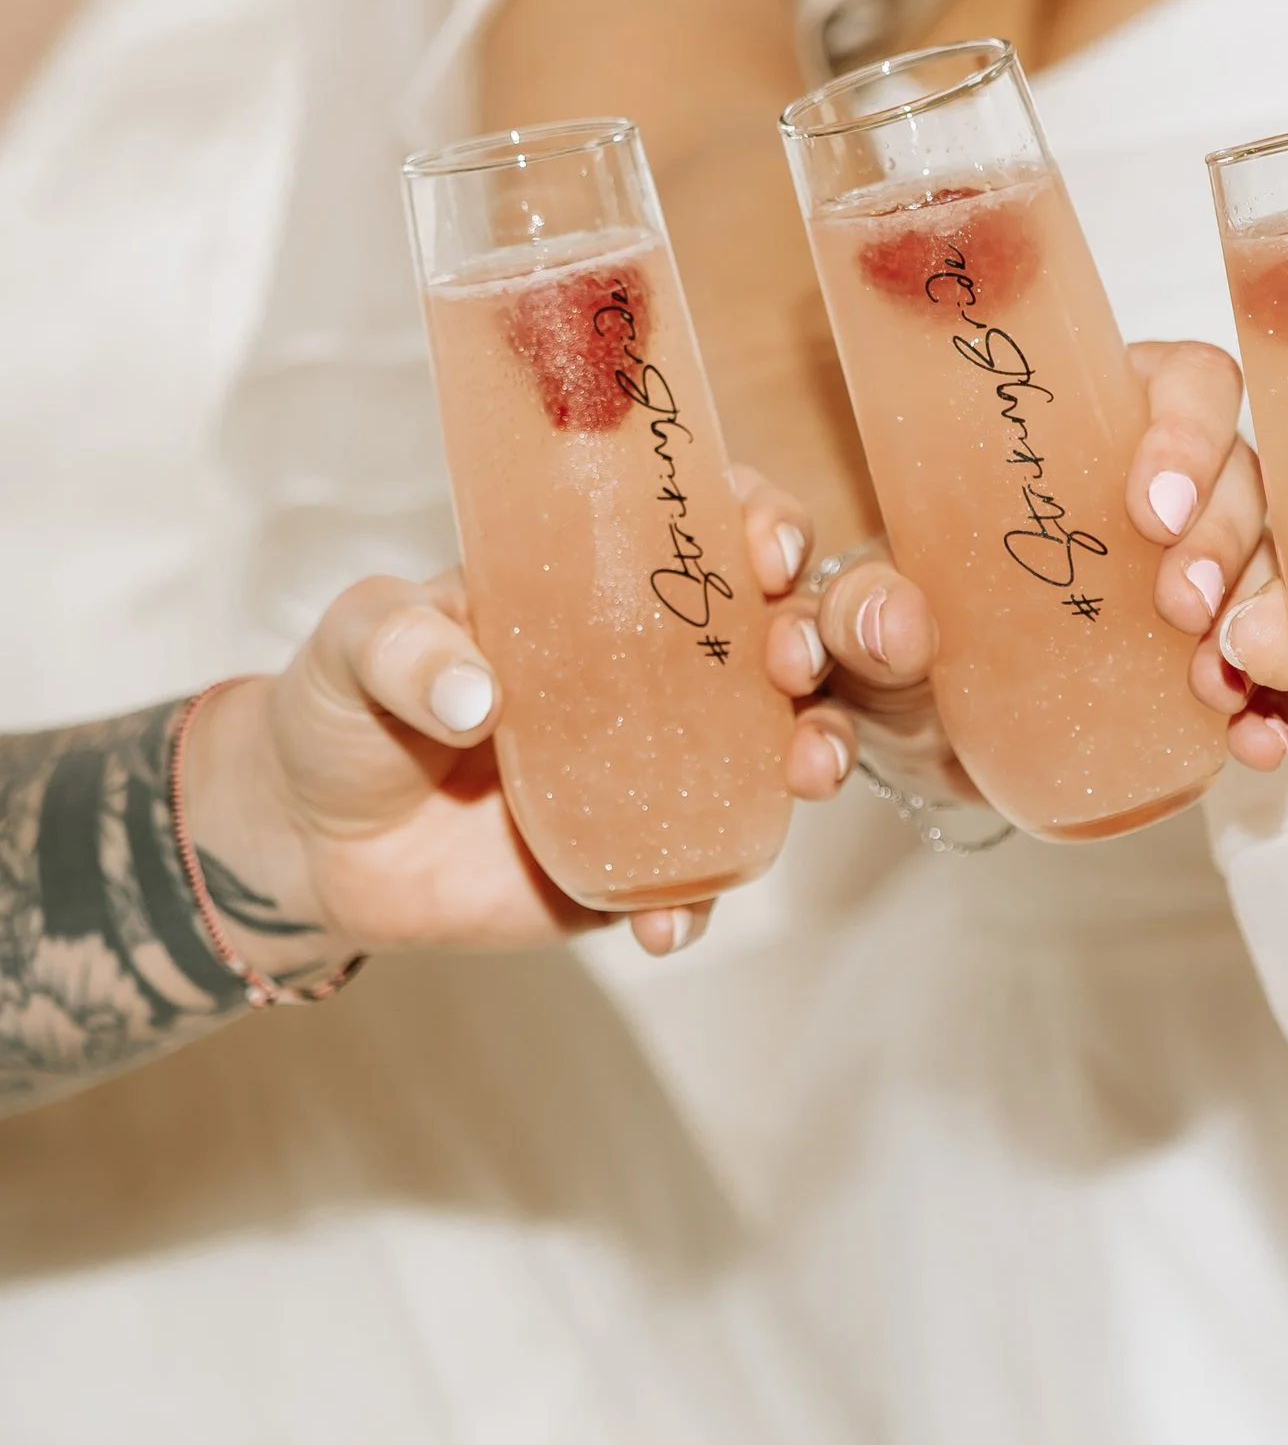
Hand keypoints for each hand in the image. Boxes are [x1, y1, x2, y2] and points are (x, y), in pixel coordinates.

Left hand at [197, 477, 856, 971]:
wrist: (314, 843)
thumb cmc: (340, 708)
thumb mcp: (353, 644)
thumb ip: (403, 646)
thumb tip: (477, 695)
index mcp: (598, 586)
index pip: (706, 530)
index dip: (761, 524)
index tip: (766, 546)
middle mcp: (653, 670)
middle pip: (775, 634)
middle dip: (816, 638)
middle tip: (791, 660)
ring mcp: (658, 766)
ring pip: (775, 750)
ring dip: (812, 752)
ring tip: (804, 773)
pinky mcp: (636, 859)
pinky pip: (697, 879)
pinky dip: (697, 901)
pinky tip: (664, 921)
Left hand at [802, 339, 1287, 802]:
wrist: (935, 724)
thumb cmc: (916, 617)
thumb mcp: (865, 605)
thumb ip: (860, 605)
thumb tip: (897, 622)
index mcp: (1105, 420)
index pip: (1188, 384)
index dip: (1189, 431)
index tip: (1150, 508)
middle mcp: (1179, 484)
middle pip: (1246, 477)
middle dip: (1227, 541)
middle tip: (1181, 608)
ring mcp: (1214, 568)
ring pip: (1276, 565)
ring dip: (1264, 618)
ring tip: (1218, 680)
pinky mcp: (1223, 651)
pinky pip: (1277, 665)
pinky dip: (1276, 702)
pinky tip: (1254, 740)